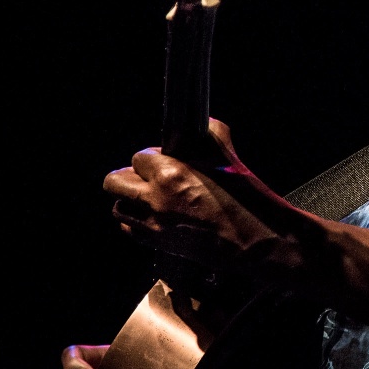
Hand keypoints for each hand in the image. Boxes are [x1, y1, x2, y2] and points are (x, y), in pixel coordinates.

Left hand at [104, 119, 327, 287]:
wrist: (255, 239)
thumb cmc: (246, 198)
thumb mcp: (229, 157)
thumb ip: (211, 134)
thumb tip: (202, 124)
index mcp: (171, 173)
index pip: (139, 156)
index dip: (152, 156)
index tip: (163, 159)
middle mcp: (155, 199)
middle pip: (114, 181)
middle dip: (130, 175)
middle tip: (147, 176)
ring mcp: (154, 224)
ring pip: (118, 206)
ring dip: (129, 198)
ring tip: (147, 196)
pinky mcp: (158, 244)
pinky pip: (129, 229)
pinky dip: (135, 221)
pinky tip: (152, 215)